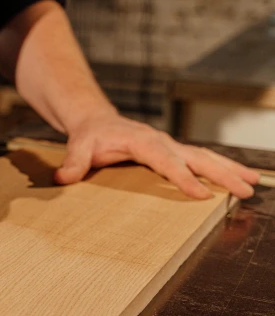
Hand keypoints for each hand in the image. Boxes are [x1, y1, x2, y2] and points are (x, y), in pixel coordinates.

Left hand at [54, 111, 259, 198]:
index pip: (165, 160)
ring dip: (228, 170)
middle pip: (194, 156)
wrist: (95, 121)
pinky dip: (222, 168)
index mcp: (141, 140)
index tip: (200, 194)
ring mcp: (169, 146)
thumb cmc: (89, 135)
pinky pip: (201, 160)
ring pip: (204, 157)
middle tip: (244, 190)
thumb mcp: (77, 146)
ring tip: (252, 185)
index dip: (182, 177)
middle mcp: (160, 142)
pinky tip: (239, 180)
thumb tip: (62, 179)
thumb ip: (73, 162)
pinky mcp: (173, 152)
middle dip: (220, 173)